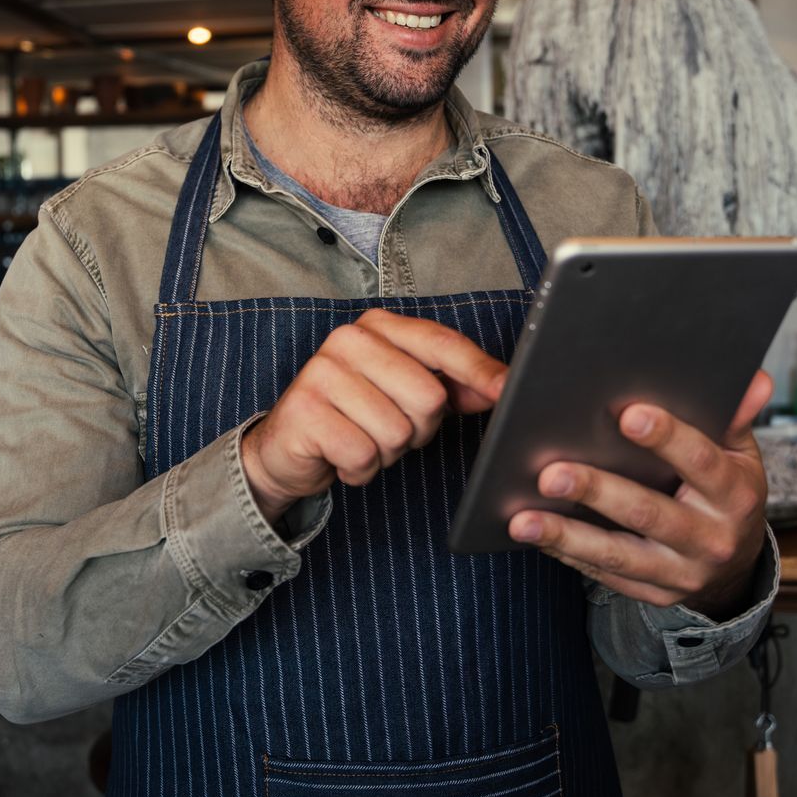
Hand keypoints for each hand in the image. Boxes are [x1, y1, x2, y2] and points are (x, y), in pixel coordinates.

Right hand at [240, 310, 506, 523]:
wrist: (287, 448)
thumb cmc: (354, 417)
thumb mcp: (404, 395)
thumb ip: (451, 386)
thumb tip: (501, 385)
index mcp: (378, 327)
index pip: (441, 344)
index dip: (478, 370)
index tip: (509, 391)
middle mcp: (348, 340)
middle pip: (427, 397)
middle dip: (417, 431)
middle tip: (388, 430)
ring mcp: (322, 372)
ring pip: (396, 432)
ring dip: (386, 454)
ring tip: (361, 441)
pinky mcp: (304, 411)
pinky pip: (363, 455)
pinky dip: (359, 470)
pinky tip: (340, 458)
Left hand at [509, 372, 772, 616]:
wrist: (736, 561)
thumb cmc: (725, 490)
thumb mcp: (740, 454)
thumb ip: (733, 416)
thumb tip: (754, 378)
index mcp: (735, 495)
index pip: (701, 462)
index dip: (667, 438)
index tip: (627, 414)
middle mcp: (711, 539)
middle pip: (649, 512)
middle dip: (597, 491)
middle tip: (551, 473)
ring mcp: (682, 573)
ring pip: (619, 554)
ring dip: (566, 536)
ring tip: (521, 520)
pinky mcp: (655, 594)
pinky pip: (606, 575)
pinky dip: (568, 555)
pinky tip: (535, 535)